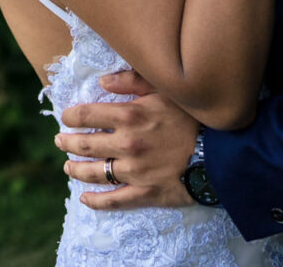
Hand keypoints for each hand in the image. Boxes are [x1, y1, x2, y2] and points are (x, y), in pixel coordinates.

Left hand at [55, 71, 198, 210]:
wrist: (223, 153)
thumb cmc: (194, 118)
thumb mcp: (164, 90)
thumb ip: (131, 81)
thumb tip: (101, 82)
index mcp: (129, 116)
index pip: (85, 115)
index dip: (70, 116)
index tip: (66, 117)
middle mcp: (127, 145)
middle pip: (84, 145)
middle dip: (66, 143)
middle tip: (59, 141)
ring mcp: (135, 171)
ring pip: (94, 173)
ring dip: (75, 170)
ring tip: (68, 167)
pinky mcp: (146, 193)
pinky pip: (115, 201)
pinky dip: (96, 202)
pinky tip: (85, 198)